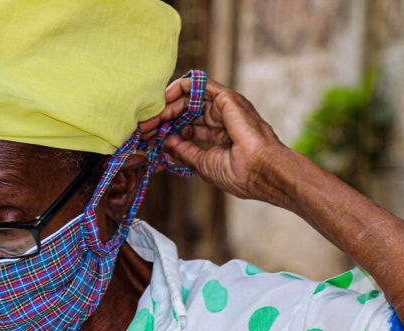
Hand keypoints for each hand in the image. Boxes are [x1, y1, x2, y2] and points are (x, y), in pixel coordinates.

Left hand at [139, 77, 293, 205]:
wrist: (260, 170)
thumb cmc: (239, 173)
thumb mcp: (202, 163)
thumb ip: (184, 150)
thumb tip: (166, 141)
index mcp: (220, 135)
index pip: (188, 126)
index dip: (168, 130)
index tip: (150, 137)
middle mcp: (222, 118)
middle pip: (186, 112)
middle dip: (164, 118)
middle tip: (144, 127)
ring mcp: (225, 107)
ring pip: (190, 98)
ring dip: (168, 106)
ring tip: (150, 117)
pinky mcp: (227, 98)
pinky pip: (200, 85)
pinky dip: (180, 88)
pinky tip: (164, 98)